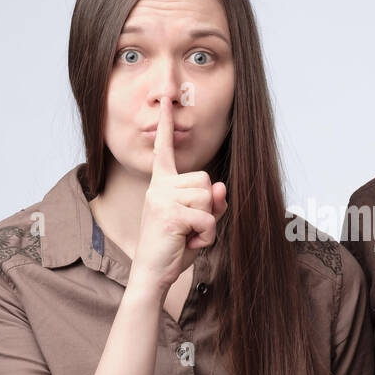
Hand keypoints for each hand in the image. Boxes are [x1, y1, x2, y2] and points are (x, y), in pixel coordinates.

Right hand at [131, 97, 227, 291]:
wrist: (153, 274)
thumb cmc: (174, 248)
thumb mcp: (198, 222)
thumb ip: (212, 203)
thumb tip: (222, 187)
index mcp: (161, 185)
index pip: (164, 150)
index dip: (164, 124)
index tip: (165, 100)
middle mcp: (158, 187)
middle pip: (206, 180)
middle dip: (208, 207)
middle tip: (190, 228)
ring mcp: (161, 198)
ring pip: (209, 197)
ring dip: (207, 222)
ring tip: (189, 236)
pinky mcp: (170, 213)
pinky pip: (207, 217)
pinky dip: (207, 235)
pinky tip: (190, 244)